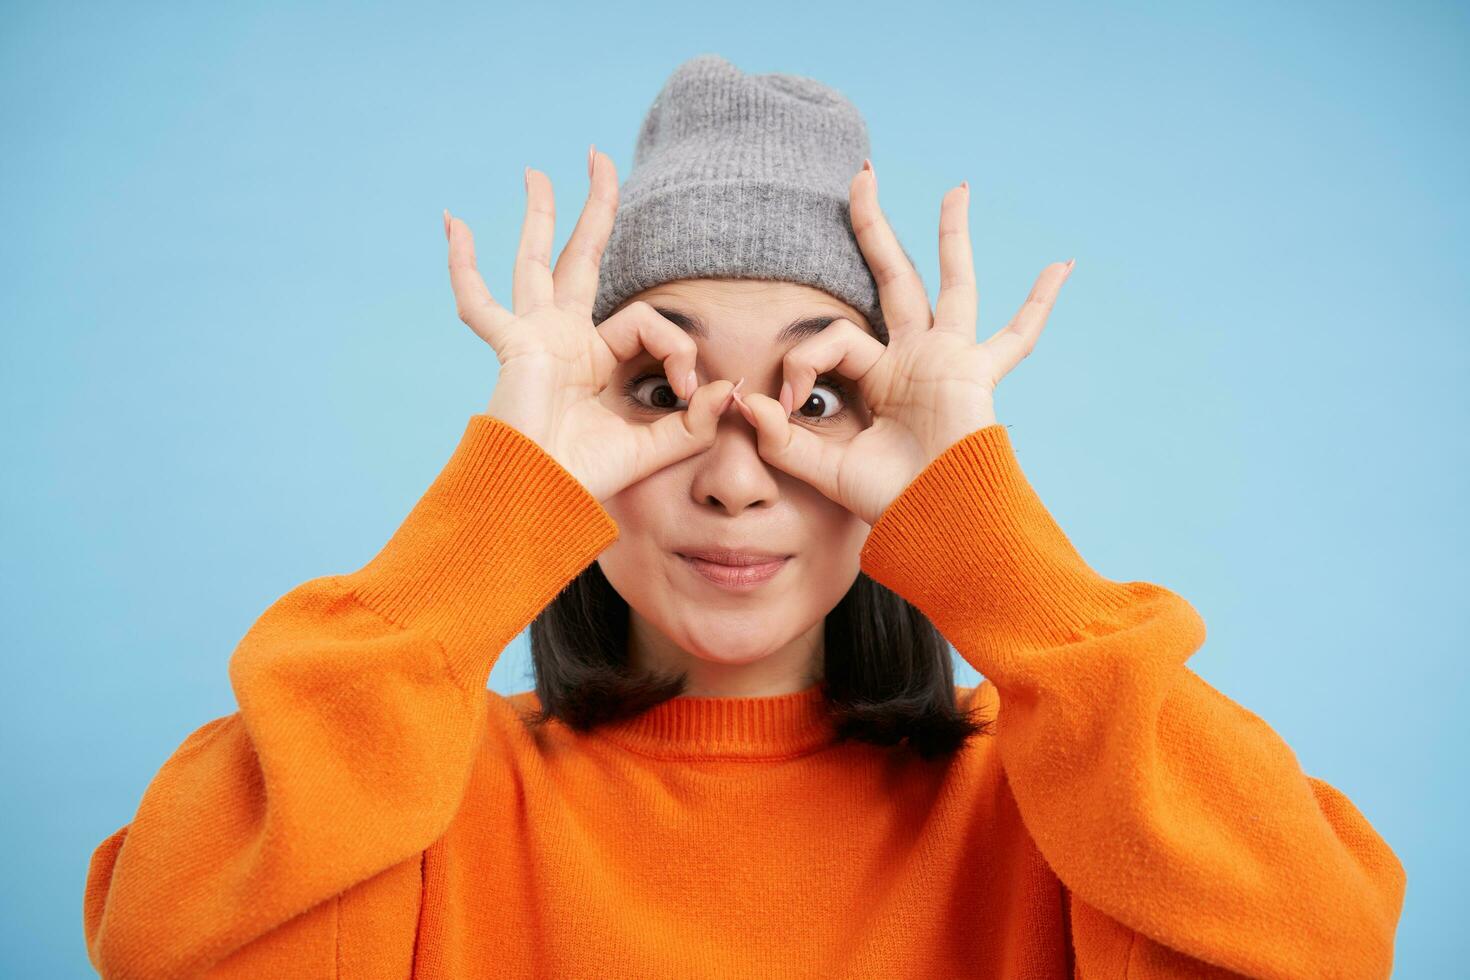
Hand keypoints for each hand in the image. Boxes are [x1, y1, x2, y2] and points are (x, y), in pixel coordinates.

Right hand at [445, 150, 742, 502]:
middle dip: (595, 210)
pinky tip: (453, 221)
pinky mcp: (513, 345)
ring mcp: (535, 336)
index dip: (678, 348)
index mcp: (598, 357)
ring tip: (537, 171)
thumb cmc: (587, 478)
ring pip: (537, 261)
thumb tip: (731, 390)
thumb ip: (693, 423)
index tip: (692, 390)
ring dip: (539, 214)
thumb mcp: (653, 448)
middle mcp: (565, 338)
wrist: (541, 498)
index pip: (648, 323)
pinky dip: (463, 265)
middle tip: (601, 159)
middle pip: (583, 258)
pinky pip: (479, 302)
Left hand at [728, 165, 1074, 525]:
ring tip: (956, 190)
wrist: (934, 525)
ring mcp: (949, 360)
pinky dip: (1040, 304)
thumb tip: (742, 403)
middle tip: (859, 175)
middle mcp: (913, 358)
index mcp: (877, 376)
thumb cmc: (887, 503)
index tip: (783, 405)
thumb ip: (783, 439)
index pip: (832, 339)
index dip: (800, 363)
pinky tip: (1063, 265)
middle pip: (892, 277)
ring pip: (951, 284)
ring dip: (952, 237)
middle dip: (874, 228)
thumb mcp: (824, 468)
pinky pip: (1016, 336)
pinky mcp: (977, 373)